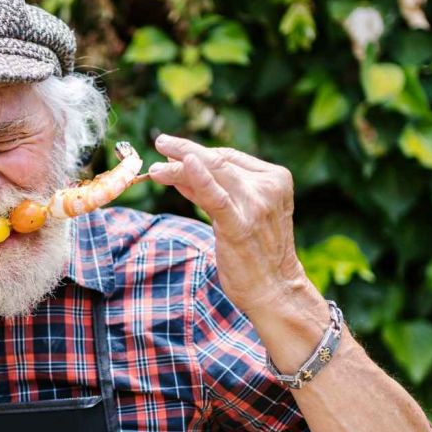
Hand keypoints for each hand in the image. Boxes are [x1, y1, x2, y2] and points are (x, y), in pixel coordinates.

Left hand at [148, 135, 311, 315]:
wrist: (275, 289)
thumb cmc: (255, 252)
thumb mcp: (239, 211)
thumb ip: (211, 189)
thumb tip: (180, 167)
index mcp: (275, 178)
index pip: (228, 157)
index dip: (197, 152)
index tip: (173, 150)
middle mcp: (268, 187)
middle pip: (218, 161)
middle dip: (185, 150)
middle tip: (161, 142)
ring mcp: (256, 205)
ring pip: (212, 173)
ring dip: (179, 167)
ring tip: (155, 168)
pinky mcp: (240, 225)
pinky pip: (215, 197)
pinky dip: (199, 179)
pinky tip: (184, 164)